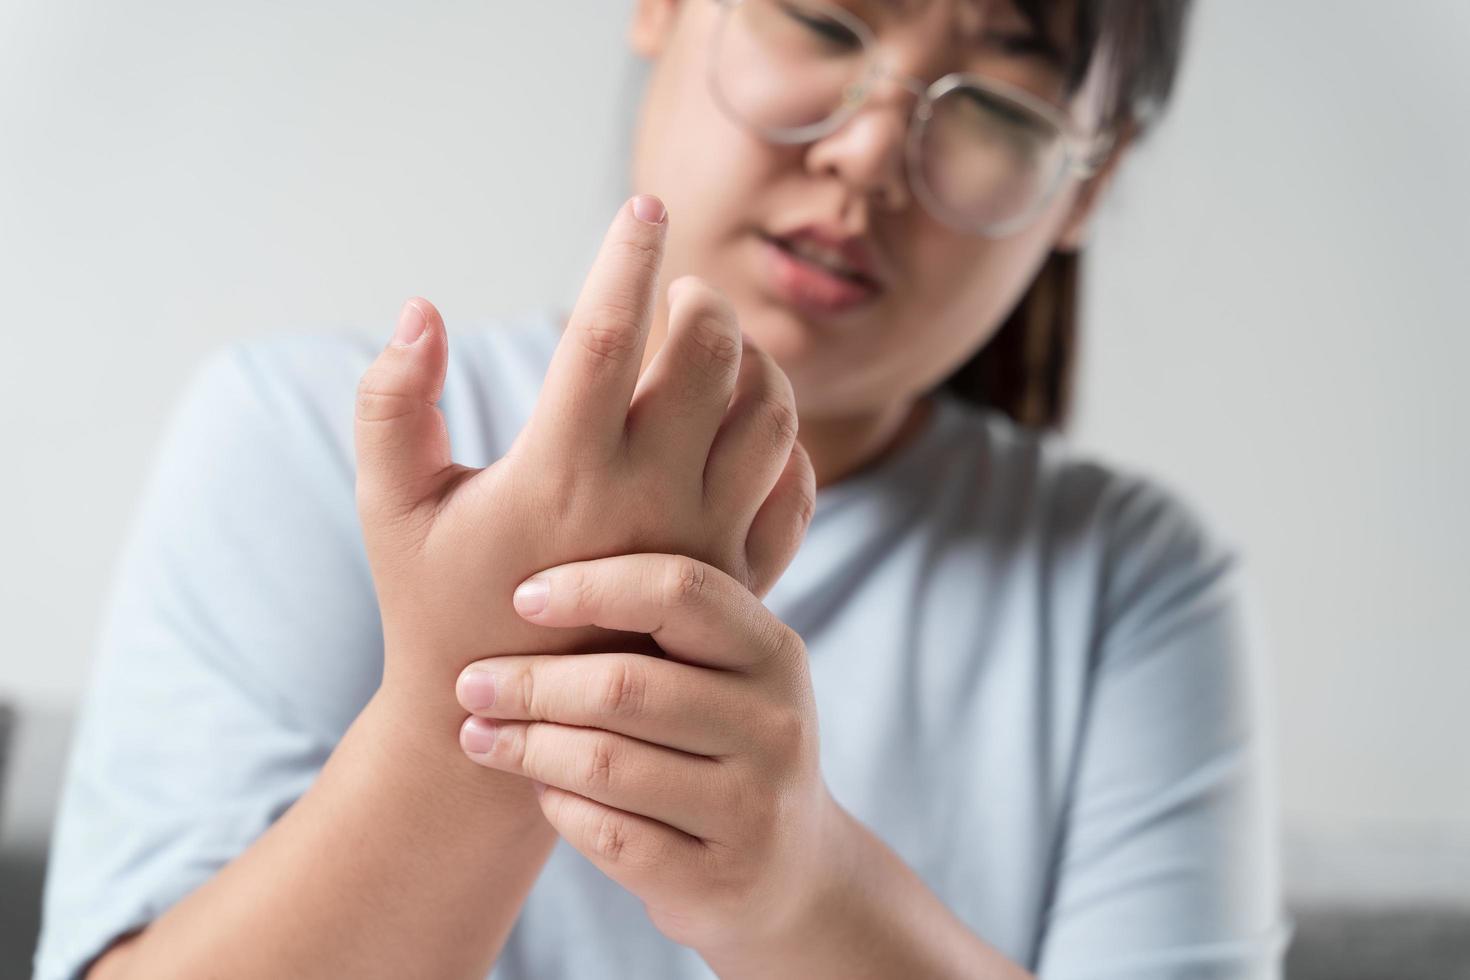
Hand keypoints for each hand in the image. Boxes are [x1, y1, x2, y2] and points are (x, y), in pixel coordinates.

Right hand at [352, 195, 816, 729]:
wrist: (505, 723)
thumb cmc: (434, 603)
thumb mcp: (391, 507)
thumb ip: (392, 404)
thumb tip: (421, 309)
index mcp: (560, 475)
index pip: (610, 334)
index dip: (628, 255)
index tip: (643, 203)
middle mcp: (647, 505)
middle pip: (714, 356)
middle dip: (701, 298)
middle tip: (673, 291)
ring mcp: (705, 546)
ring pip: (771, 412)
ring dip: (753, 357)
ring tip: (711, 346)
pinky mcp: (739, 582)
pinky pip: (794, 483)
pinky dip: (783, 433)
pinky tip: (740, 420)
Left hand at [453, 551, 848, 956]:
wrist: (790, 872)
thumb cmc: (724, 743)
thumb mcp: (728, 670)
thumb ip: (668, 611)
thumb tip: (547, 538)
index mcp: (774, 650)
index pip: (681, 589)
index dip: (591, 585)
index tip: (520, 597)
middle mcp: (776, 724)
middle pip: (627, 685)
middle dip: (532, 682)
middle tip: (471, 681)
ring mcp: (753, 807)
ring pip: (608, 765)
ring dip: (527, 747)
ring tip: (478, 734)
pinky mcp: (718, 880)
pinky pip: (608, 837)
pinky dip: (557, 808)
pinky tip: (537, 789)